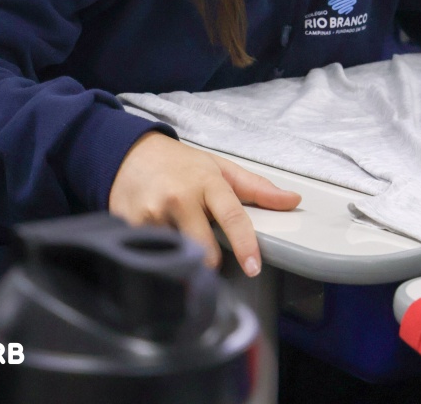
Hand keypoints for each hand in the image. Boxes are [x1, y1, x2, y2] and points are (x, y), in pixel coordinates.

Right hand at [109, 131, 300, 276]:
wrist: (129, 152)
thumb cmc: (180, 163)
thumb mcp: (219, 168)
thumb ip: (256, 188)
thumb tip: (293, 200)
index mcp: (206, 181)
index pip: (232, 216)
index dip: (245, 244)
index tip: (254, 267)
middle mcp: (179, 197)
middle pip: (202, 249)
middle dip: (209, 262)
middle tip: (208, 257)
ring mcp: (151, 213)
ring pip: (176, 256)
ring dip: (180, 258)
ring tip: (177, 239)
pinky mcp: (128, 225)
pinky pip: (149, 255)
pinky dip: (157, 255)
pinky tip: (156, 241)